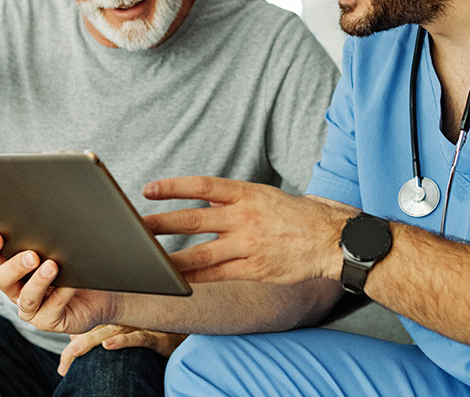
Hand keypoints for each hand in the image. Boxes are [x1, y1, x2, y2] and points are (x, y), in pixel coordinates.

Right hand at [0, 233, 117, 334]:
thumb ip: (52, 237)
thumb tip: (53, 212)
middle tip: (32, 255)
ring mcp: (32, 307)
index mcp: (15, 268)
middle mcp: (18, 288)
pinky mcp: (48, 321)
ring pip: (26, 298)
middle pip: (2, 279)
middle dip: (15, 266)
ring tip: (52, 266)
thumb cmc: (79, 267)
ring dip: (38, 282)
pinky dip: (61, 295)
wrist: (103, 295)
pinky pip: (51, 309)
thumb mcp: (63, 249)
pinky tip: (71, 284)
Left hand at [58, 326, 187, 374]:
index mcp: (116, 321)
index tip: (63, 368)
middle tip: (64, 366)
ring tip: (74, 351)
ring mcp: (140, 327)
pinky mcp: (155, 336)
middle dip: (77, 349)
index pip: (89, 331)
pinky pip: (138, 338)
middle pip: (95, 332)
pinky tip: (108, 345)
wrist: (185, 334)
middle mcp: (125, 322)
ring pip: (111, 332)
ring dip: (92, 342)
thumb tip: (75, 340)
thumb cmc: (154, 333)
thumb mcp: (127, 335)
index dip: (73, 347)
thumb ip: (101, 334)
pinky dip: (122, 340)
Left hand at [142, 177, 356, 284]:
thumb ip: (236, 200)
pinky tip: (178, 283)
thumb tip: (206, 202)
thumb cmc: (302, 216)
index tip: (149, 189)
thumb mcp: (268, 197)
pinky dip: (196, 281)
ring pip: (200, 254)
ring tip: (147, 262)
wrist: (335, 240)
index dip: (174, 187)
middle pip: (193, 221)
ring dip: (171, 259)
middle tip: (134, 229)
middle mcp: (245, 218)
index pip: (203, 186)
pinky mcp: (255, 271)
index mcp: (249, 194)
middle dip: (160, 225)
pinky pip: (219, 277)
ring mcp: (249, 246)